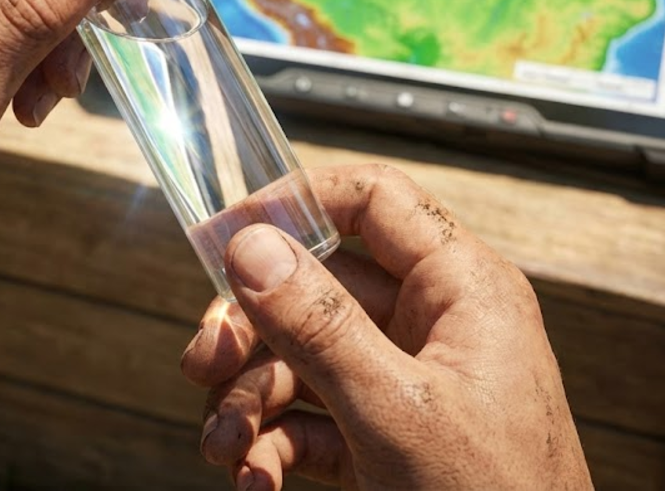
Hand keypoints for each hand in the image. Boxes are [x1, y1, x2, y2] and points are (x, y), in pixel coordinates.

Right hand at [180, 165, 591, 489]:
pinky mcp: (383, 441)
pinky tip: (255, 479)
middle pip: (316, 287)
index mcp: (462, 291)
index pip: (373, 202)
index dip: (295, 205)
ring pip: (301, 358)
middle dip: (250, 329)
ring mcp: (406, 386)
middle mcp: (434, 327)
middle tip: (202, 362)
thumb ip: (321, 325)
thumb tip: (252, 245)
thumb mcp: (396, 412)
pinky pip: (309, 419)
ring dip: (249, 401)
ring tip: (225, 448)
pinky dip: (271, 447)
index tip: (223, 235)